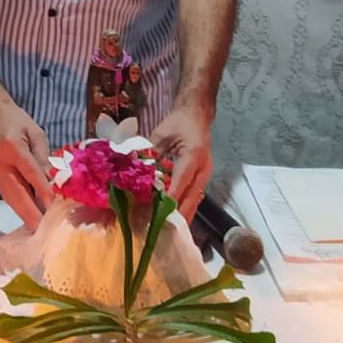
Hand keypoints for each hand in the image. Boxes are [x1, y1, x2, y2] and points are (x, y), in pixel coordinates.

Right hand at [0, 100, 52, 231]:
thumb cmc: (17, 121)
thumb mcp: (36, 134)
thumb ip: (44, 158)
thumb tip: (54, 182)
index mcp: (12, 147)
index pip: (31, 174)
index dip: (43, 192)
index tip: (55, 208)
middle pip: (17, 194)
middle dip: (31, 214)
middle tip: (45, 231)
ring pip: (11, 199)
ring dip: (26, 215)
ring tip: (40, 229)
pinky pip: (9, 196)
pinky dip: (21, 207)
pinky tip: (32, 216)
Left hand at [150, 105, 211, 220]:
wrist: (197, 114)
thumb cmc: (179, 122)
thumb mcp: (161, 135)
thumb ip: (151, 154)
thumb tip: (137, 171)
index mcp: (193, 156)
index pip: (181, 182)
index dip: (171, 198)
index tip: (159, 212)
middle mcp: (203, 168)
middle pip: (192, 197)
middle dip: (178, 214)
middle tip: (163, 228)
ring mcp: (205, 174)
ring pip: (195, 200)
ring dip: (183, 213)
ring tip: (169, 228)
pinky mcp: (202, 176)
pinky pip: (195, 195)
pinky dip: (185, 205)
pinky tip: (175, 215)